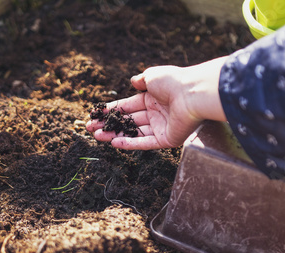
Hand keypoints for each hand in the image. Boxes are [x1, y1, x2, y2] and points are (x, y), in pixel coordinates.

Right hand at [86, 57, 227, 149]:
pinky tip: (113, 142)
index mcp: (153, 98)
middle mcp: (156, 113)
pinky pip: (145, 142)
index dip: (112, 110)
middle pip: (128, 121)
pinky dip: (129, 143)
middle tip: (91, 128)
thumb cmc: (173, 82)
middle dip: (109, 124)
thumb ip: (141, 80)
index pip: (128, 105)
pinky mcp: (167, 140)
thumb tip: (133, 81)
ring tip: (97, 136)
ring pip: (133, 133)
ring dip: (115, 134)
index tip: (96, 114)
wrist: (192, 94)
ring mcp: (161, 127)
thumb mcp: (152, 76)